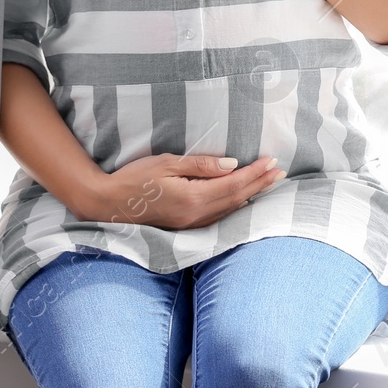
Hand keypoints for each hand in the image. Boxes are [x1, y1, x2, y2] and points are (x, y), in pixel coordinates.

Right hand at [82, 153, 287, 229]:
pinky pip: (217, 217)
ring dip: (251, 195)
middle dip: (260, 184)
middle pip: (237, 198)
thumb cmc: (134, 178)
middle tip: (280, 172)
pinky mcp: (184, 226)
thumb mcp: (167, 163)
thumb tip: (232, 165)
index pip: (234, 184)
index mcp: (193, 197)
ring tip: (268, 183)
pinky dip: (233, 206)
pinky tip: (242, 200)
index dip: (256, 173)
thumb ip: (201, 165)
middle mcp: (195, 215)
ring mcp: (189, 224)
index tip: (272, 161)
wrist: (107, 204)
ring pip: (229, 210)